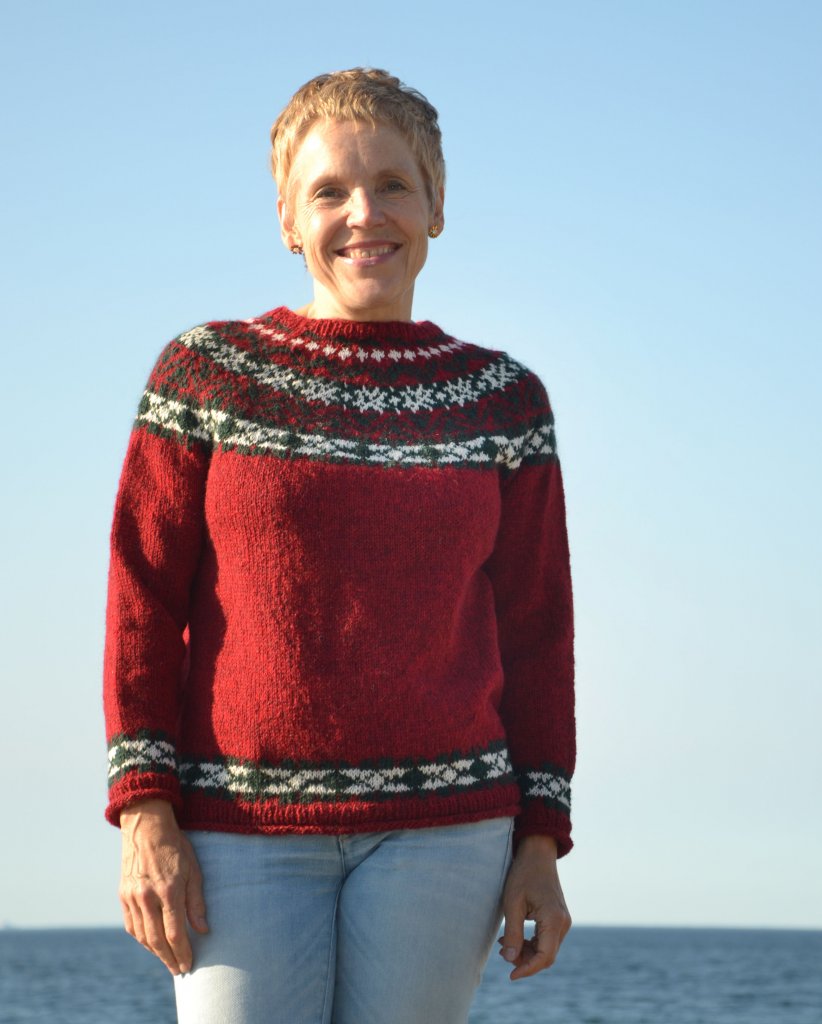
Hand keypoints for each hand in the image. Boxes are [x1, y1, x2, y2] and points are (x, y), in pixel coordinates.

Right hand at [119, 798, 207, 974]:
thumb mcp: (193, 869)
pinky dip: (141, 938)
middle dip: (169, 958)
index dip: (182, 952)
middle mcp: (147, 897)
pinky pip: (131, 925)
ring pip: (142, 936)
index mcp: (168, 890)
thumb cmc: (175, 846)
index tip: (189, 964)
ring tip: (168, 959)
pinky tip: (151, 942)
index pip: (175, 933)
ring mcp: (132, 897)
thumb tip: (203, 930)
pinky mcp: (123, 895)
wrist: (146, 827)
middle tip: (179, 970)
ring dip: (155, 951)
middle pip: (157, 940)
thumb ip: (197, 901)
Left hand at [498, 834, 570, 979]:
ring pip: (547, 949)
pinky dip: (532, 943)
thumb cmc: (523, 874)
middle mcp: (563, 923)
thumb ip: (513, 933)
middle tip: (502, 953)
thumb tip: (511, 960)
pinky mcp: (558, 918)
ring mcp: (563, 920)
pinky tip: (515, 937)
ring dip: (527, 952)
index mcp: (554, 919)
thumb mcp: (512, 903)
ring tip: (505, 944)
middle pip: (546, 956)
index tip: (510, 976)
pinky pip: (547, 939)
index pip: (544, 957)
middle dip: (525, 961)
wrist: (537, 853)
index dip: (527, 969)